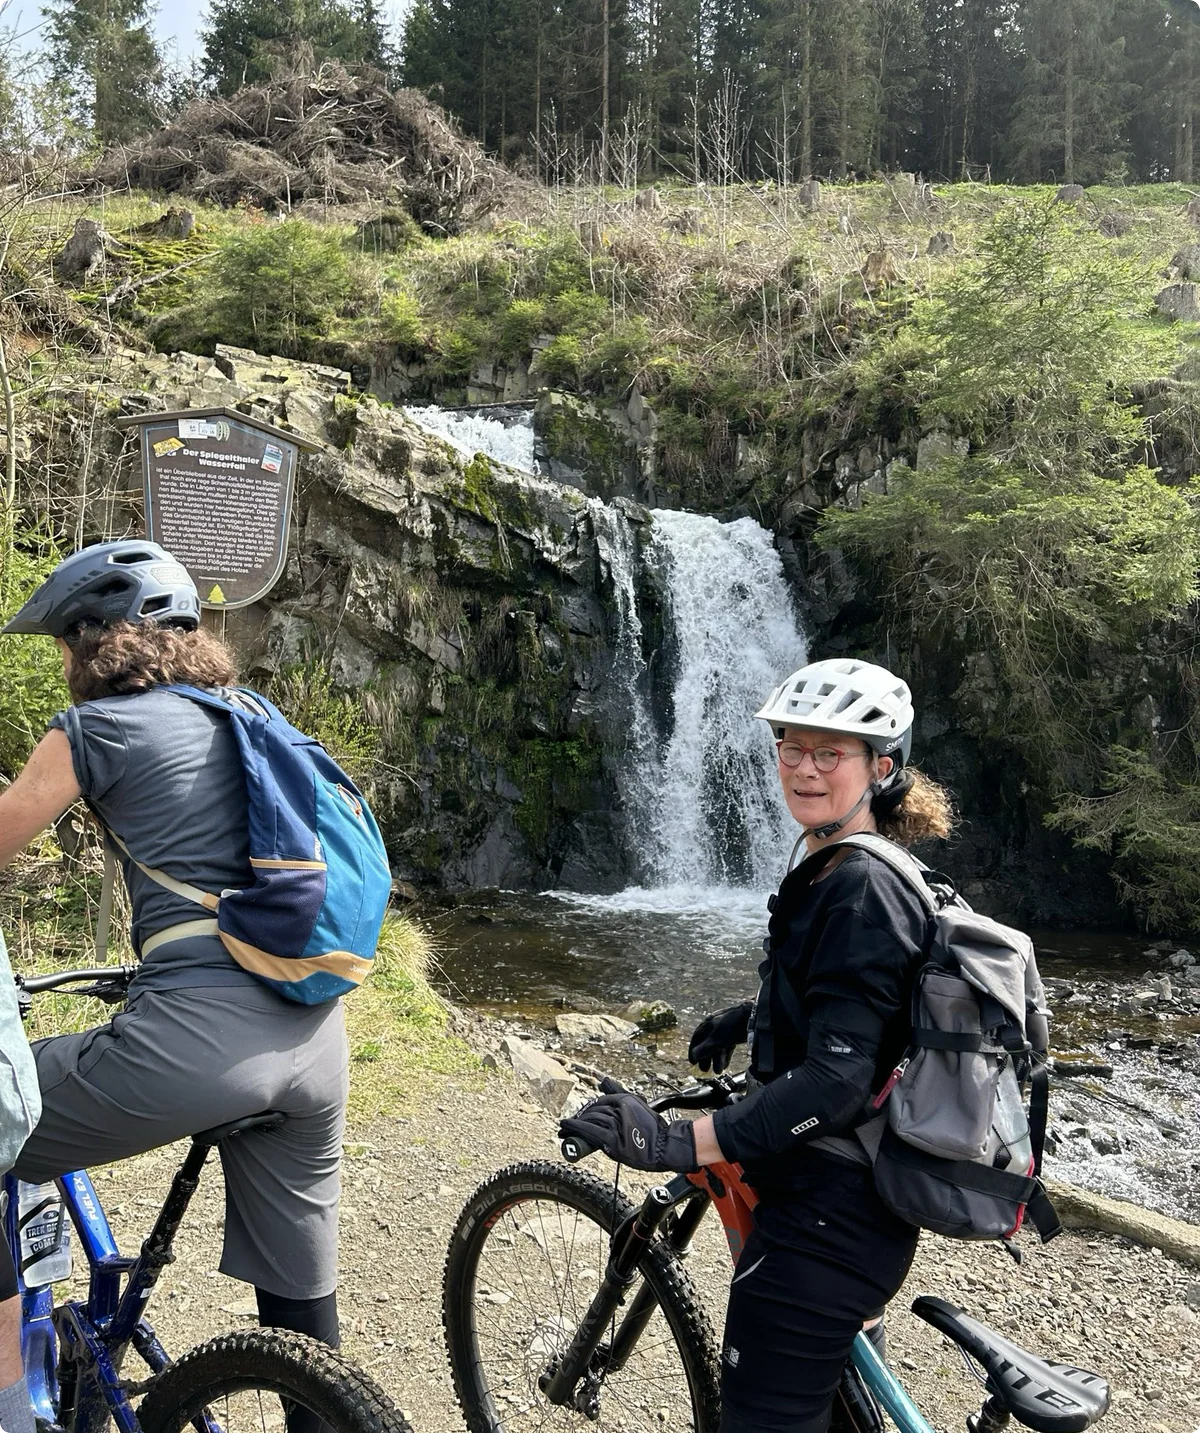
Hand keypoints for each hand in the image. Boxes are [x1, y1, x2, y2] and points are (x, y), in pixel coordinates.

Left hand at [559, 1093, 698, 1172]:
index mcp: (626, 1099)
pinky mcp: (613, 1139)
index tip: (579, 1115)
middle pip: (594, 1110)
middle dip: (580, 1116)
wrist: (665, 1147)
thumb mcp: (639, 1106)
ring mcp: (616, 1124)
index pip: (601, 1101)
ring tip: (565, 1129)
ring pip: (590, 1120)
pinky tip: (565, 1129)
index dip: (587, 1109)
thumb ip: (619, 1094)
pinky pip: (590, 1131)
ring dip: (575, 1124)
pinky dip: (575, 1129)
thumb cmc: (654, 1130)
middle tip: (568, 1124)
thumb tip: (603, 1080)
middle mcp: (620, 1108)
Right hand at [688, 1000, 752, 1072]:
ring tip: (717, 1071)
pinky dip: (726, 1055)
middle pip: (708, 1043)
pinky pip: (728, 1045)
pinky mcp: (737, 1031)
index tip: (693, 1062)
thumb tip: (695, 1055)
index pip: (697, 1037)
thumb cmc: (734, 1025)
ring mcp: (727, 1028)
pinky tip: (726, 1064)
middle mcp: (716, 1024)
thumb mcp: (718, 1039)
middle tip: (705, 1070)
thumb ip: (706, 1048)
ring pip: (718, 1045)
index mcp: (709, 1023)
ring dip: (717, 1059)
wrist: (755, 1015)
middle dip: (706, 1057)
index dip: (694, 1050)